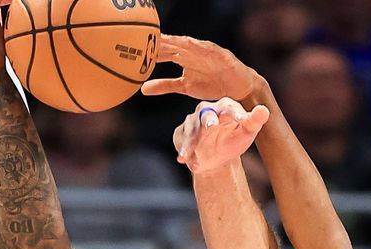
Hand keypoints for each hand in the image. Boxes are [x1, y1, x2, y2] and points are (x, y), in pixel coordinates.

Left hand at [141, 34, 261, 102]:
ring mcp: (206, 51)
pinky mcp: (220, 54)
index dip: (148, 49)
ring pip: (188, 44)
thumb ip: (164, 85)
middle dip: (157, 41)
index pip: (162, 51)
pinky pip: (208, 49)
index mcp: (182, 57)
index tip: (132, 49)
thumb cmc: (212, 84)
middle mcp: (192, 51)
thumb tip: (142, 88)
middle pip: (172, 44)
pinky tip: (190, 44)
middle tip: (141, 39)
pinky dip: (198, 46)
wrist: (238, 88)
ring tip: (162, 38)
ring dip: (175, 41)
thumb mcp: (184, 87)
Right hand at [173, 98, 269, 172]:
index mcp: (225, 107)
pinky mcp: (182, 134)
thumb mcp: (247, 131)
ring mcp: (192, 122)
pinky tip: (190, 164)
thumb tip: (264, 110)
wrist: (218, 157)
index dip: (236, 114)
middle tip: (211, 126)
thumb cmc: (235, 139)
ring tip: (189, 155)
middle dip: (207, 120)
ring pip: (191, 130)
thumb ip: (255, 121)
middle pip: (206, 113)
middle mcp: (207, 110)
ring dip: (190, 143)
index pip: (231, 108)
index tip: (242, 120)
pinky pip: (182, 142)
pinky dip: (185, 153)